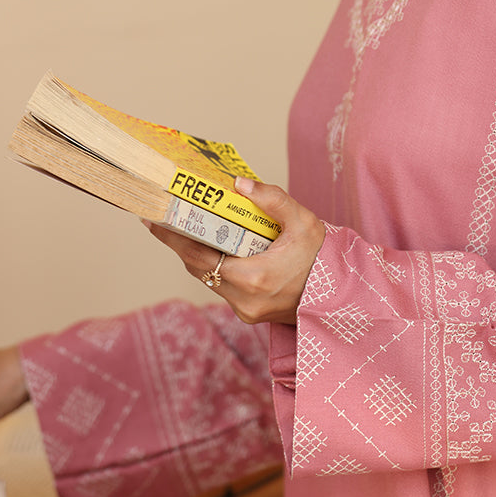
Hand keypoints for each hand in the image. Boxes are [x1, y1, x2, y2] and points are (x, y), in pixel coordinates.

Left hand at [145, 177, 324, 324]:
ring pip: (208, 277)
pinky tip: (210, 246)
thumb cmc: (324, 258)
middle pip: (198, 267)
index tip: (152, 219)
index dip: (173, 237)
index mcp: (254, 277)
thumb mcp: (303, 222)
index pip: (199, 256)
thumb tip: (239, 183)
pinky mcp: (249, 312)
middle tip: (158, 217)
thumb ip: (272, 200)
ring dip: (195, 254)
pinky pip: (221, 285)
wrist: (343, 297)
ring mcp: (246, 310)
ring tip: (180, 227)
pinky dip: (212, 265)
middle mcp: (244, 299)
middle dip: (178, 242)